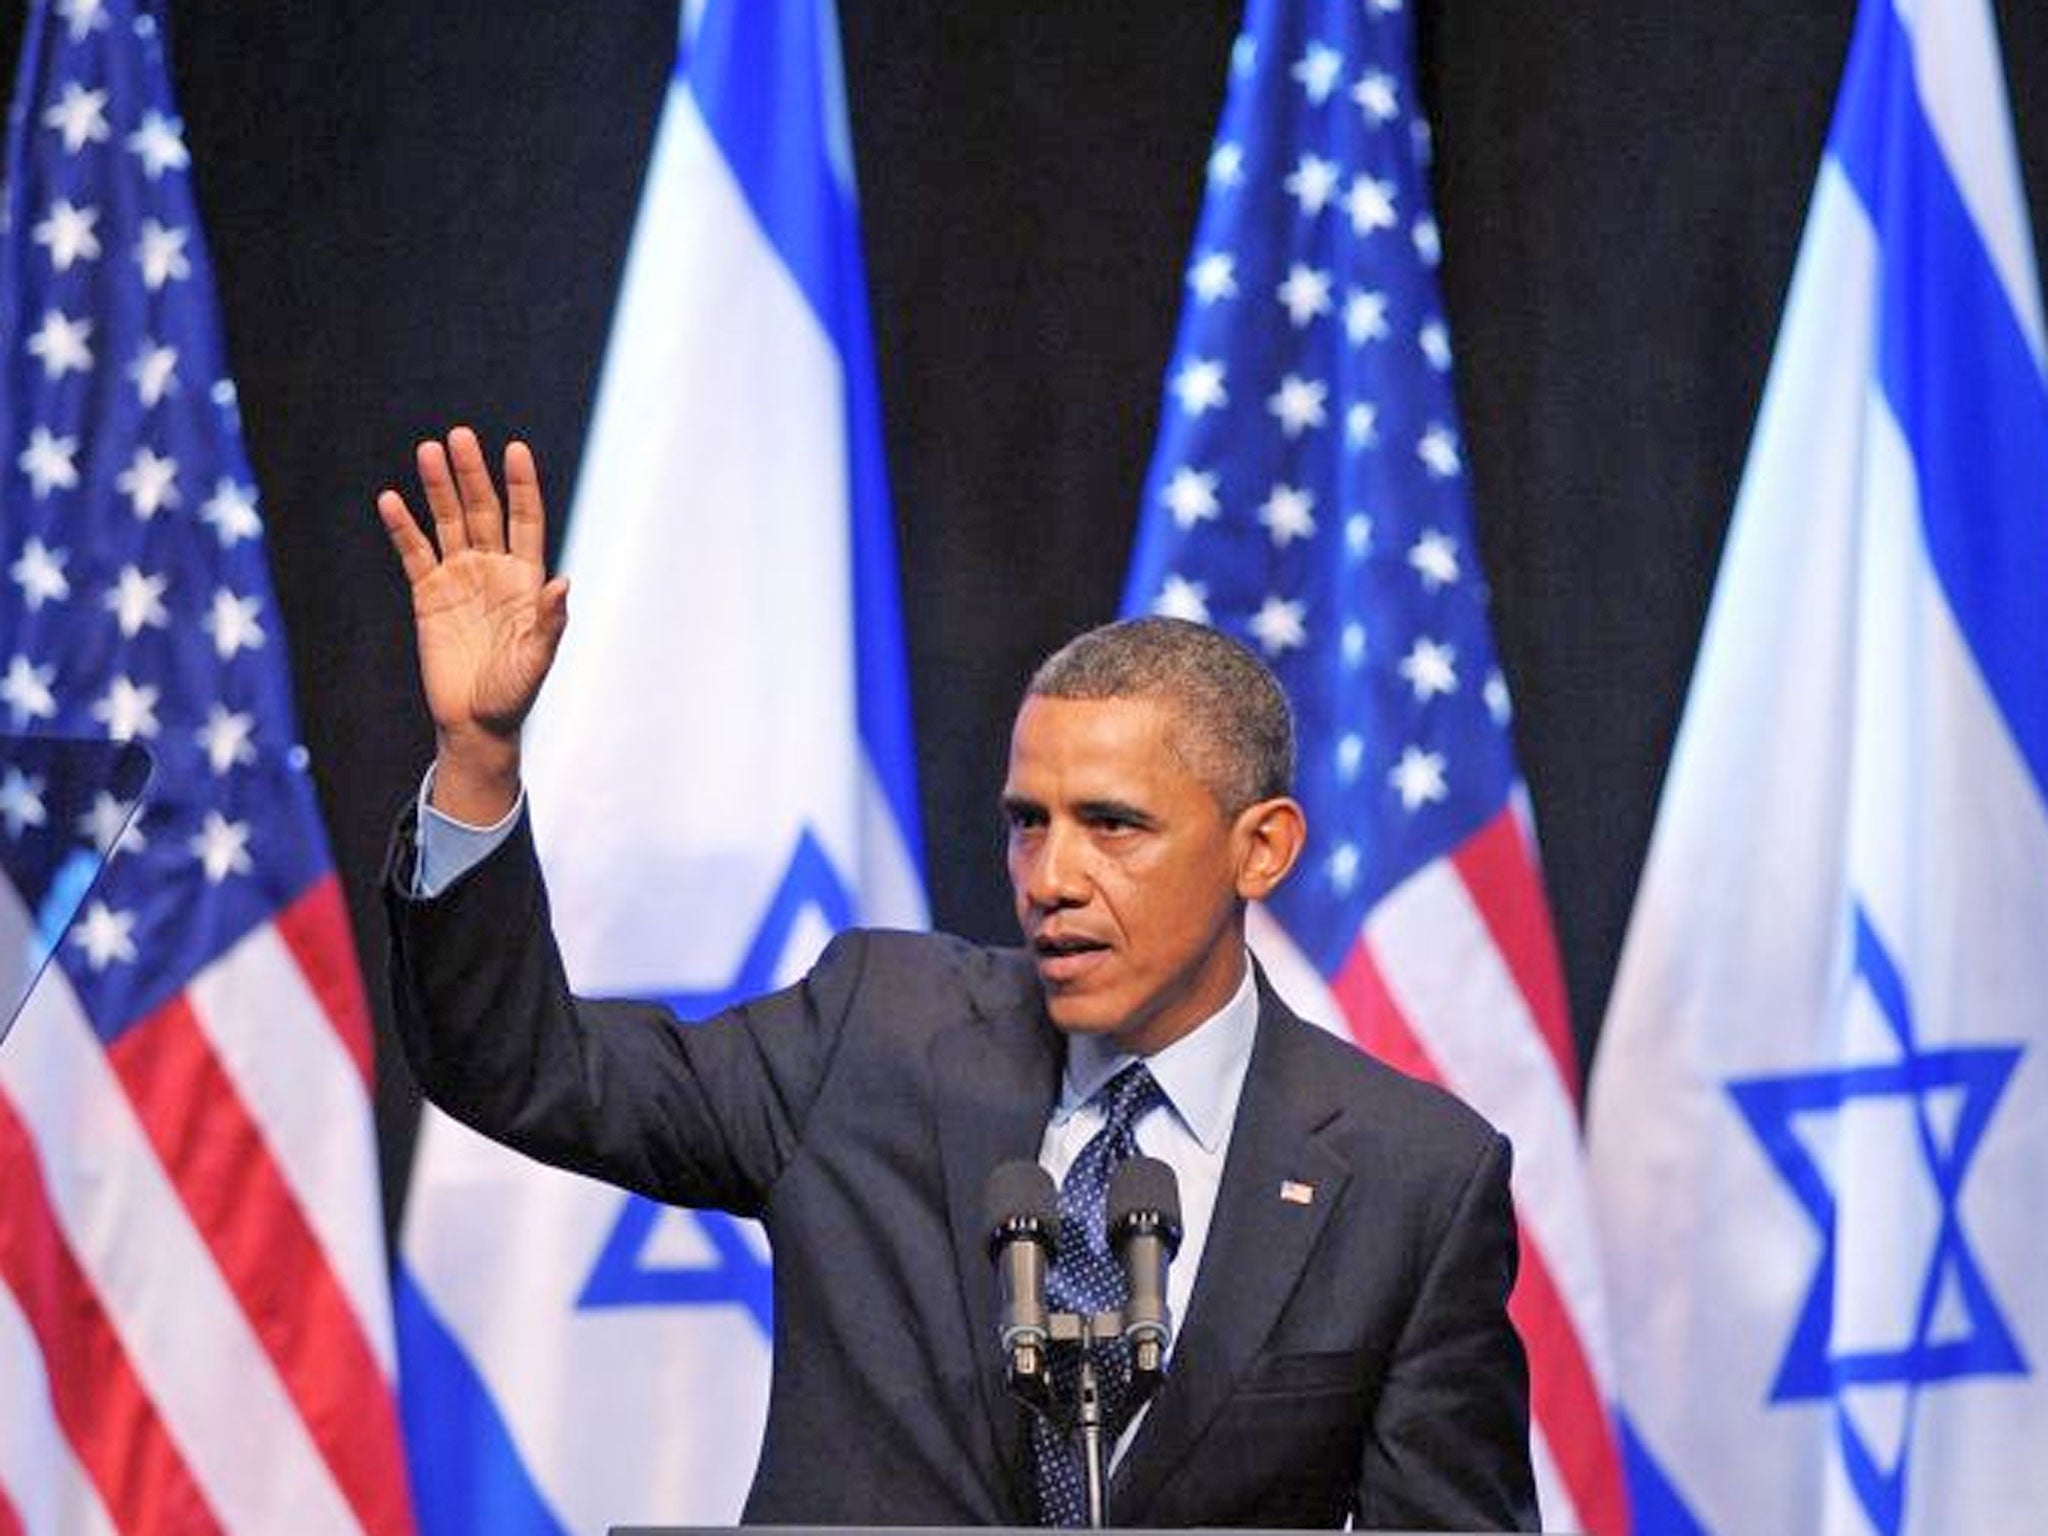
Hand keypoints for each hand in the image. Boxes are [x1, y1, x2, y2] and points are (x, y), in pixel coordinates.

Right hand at [376, 427, 568, 822]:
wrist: (476, 723)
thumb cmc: (514, 694)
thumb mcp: (536, 660)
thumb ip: (549, 622)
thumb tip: (563, 581)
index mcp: (525, 579)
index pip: (525, 519)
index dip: (521, 485)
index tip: (514, 449)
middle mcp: (493, 569)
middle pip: (483, 510)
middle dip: (472, 474)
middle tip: (458, 435)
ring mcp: (459, 578)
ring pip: (447, 522)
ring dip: (438, 488)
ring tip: (427, 451)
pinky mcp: (427, 595)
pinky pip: (413, 553)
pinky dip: (402, 527)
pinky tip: (390, 499)